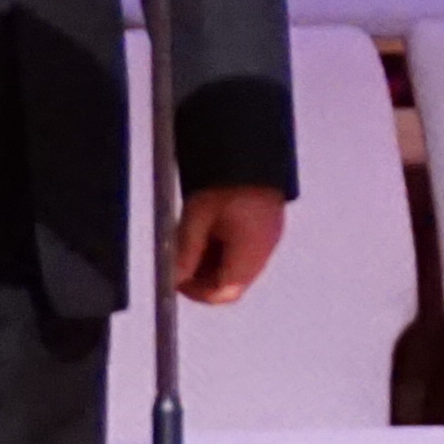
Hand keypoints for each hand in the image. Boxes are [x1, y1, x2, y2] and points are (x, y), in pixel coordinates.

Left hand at [169, 185, 283, 305]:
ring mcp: (269, 241)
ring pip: (237, 269)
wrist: (252, 150)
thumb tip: (174, 277)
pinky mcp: (268, 230)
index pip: (225, 292)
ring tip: (194, 237)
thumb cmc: (226, 182)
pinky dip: (225, 250)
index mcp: (250, 252)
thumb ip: (186, 251)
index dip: (198, 293)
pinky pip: (244, 252)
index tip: (177, 278)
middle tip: (182, 256)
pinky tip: (211, 229)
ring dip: (213, 263)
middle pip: (232, 283)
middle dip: (203, 277)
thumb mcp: (197, 216)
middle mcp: (264, 252)